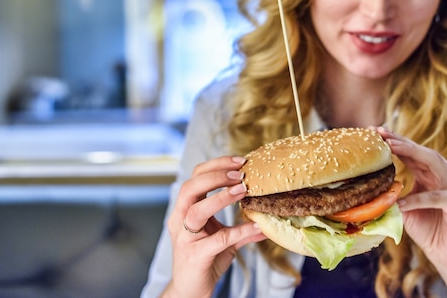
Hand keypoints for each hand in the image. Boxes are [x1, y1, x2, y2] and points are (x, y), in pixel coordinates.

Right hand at [163, 155, 265, 297]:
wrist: (191, 291)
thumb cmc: (205, 261)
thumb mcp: (224, 239)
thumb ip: (242, 227)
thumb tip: (266, 217)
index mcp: (184, 210)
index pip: (195, 177)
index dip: (216, 165)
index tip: (240, 161)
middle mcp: (179, 220)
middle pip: (190, 187)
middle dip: (215, 176)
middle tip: (240, 174)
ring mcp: (185, 238)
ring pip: (196, 210)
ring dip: (220, 197)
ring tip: (243, 189)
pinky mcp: (195, 256)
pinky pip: (217, 239)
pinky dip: (238, 231)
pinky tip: (256, 226)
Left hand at [375, 127, 446, 297]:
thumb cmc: (428, 231)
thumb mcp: (405, 209)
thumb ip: (392, 195)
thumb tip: (368, 186)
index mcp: (430, 174)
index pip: (411, 153)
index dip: (394, 142)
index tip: (374, 132)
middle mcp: (444, 175)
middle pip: (421, 152)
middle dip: (400, 140)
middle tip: (381, 132)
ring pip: (433, 163)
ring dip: (411, 154)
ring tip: (390, 148)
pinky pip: (436, 197)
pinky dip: (418, 199)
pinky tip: (401, 201)